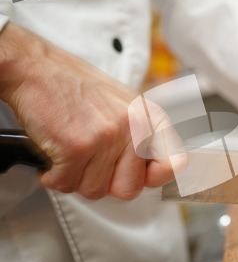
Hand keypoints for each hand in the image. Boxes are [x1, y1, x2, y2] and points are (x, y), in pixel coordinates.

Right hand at [0, 23, 175, 199]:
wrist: (39, 69)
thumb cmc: (79, 89)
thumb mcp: (126, 107)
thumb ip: (144, 138)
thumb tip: (158, 173)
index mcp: (151, 117)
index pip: (175, 163)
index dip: (156, 177)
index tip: (142, 177)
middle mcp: (135, 127)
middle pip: (129, 189)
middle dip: (105, 183)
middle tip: (91, 164)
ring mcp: (107, 138)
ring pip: (95, 191)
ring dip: (76, 178)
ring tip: (70, 153)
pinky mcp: (77, 147)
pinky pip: (66, 184)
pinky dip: (54, 176)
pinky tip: (54, 156)